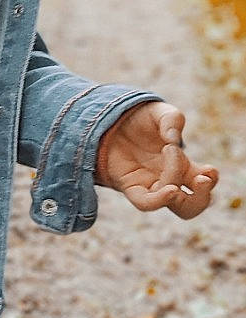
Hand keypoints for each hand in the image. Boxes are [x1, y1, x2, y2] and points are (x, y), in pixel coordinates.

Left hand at [95, 103, 218, 218]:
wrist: (106, 119)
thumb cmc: (137, 118)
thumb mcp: (160, 112)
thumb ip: (172, 119)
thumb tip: (172, 140)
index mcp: (181, 163)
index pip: (203, 182)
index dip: (211, 180)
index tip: (208, 171)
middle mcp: (167, 178)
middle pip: (192, 204)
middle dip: (202, 197)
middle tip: (201, 179)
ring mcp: (150, 184)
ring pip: (174, 206)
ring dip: (182, 194)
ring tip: (174, 167)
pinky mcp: (129, 185)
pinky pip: (146, 202)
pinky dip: (160, 201)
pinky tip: (170, 190)